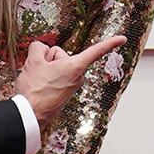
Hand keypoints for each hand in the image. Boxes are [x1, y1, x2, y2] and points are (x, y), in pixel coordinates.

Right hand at [12, 34, 126, 127]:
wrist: (29, 114)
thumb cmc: (34, 90)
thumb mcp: (32, 61)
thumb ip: (38, 47)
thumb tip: (41, 49)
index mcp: (75, 67)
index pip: (96, 50)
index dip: (110, 43)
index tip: (123, 39)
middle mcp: (77, 77)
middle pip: (61, 55)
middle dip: (49, 60)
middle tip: (40, 72)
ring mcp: (71, 86)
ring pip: (57, 66)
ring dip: (46, 70)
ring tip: (38, 81)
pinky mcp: (64, 93)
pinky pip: (55, 77)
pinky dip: (47, 78)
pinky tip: (39, 86)